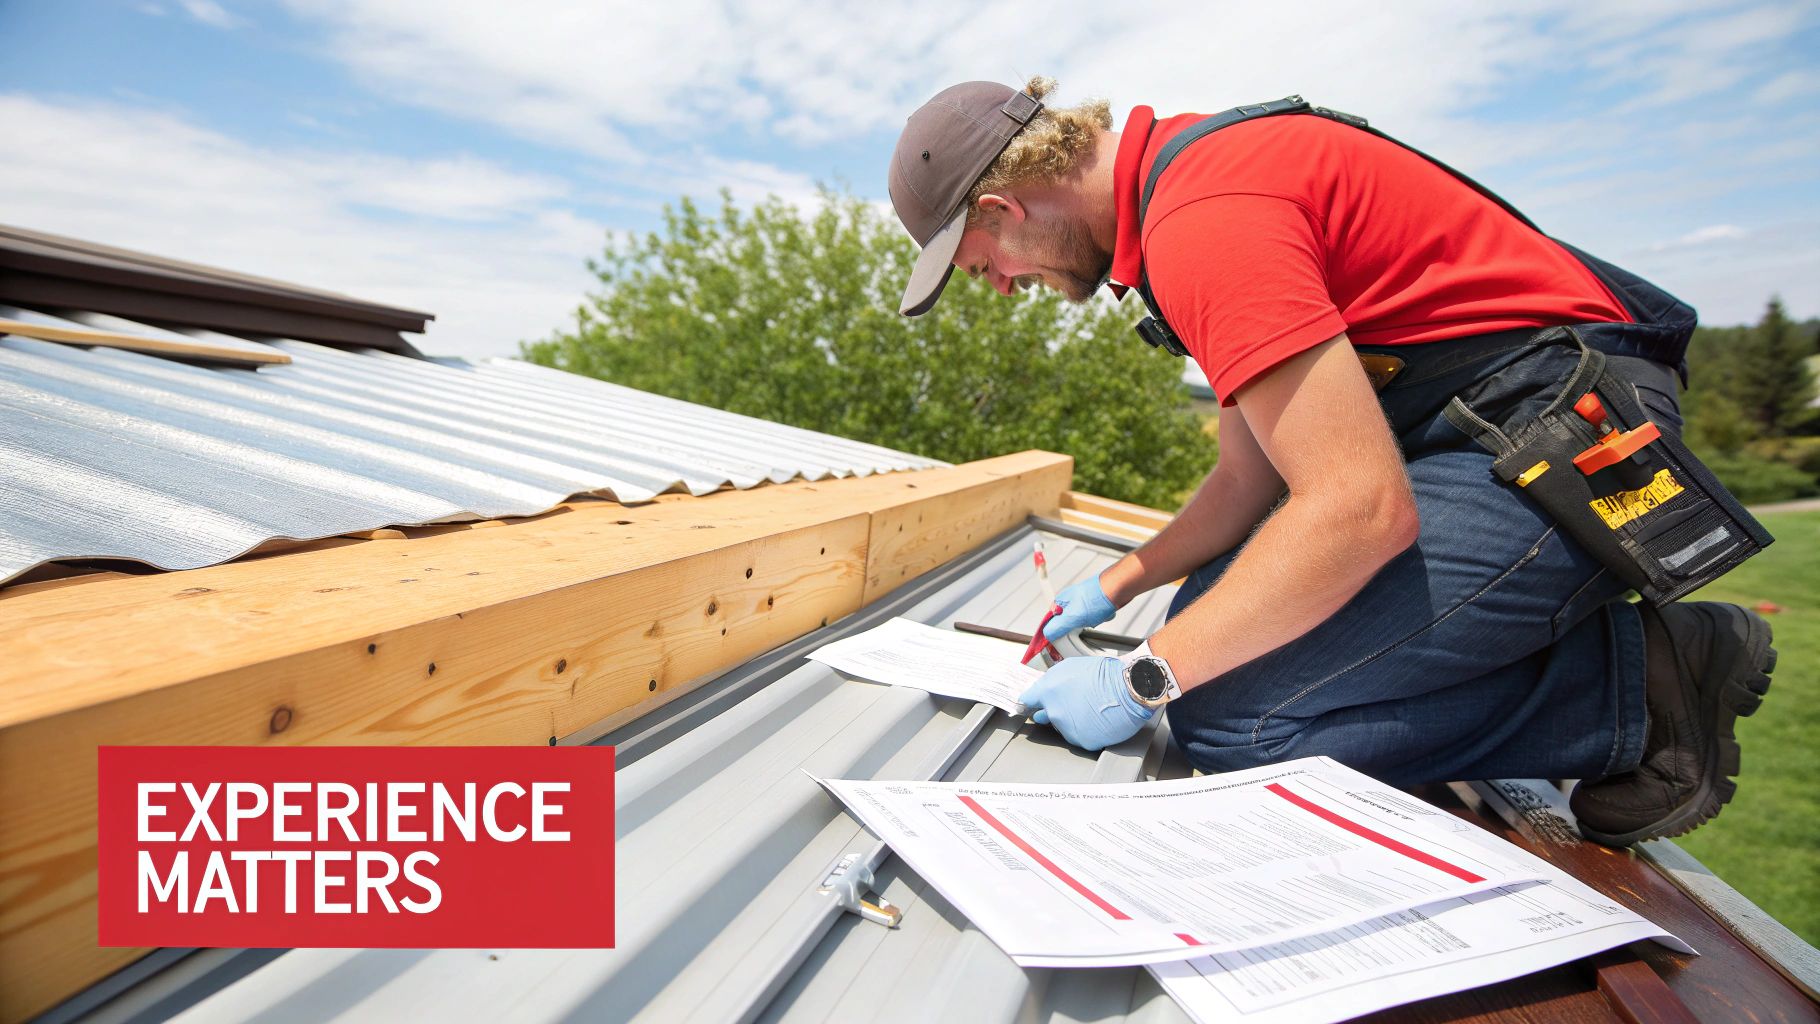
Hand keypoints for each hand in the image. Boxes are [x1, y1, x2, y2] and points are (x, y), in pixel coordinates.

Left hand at [1018, 656, 1152, 750]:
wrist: (1129, 688)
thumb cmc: (1105, 674)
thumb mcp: (1071, 666)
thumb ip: (1052, 679)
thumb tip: (1045, 688)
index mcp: (1048, 691)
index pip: (1027, 700)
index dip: (1030, 702)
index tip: (1028, 705)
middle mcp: (1054, 712)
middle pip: (1046, 716)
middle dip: (1055, 710)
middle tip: (1072, 704)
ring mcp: (1068, 729)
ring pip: (1064, 727)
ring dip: (1072, 721)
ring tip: (1091, 709)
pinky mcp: (1083, 741)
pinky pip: (1080, 737)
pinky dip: (1087, 731)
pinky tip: (1097, 720)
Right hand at [1042, 575, 1116, 640]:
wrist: (1118, 587)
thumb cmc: (1096, 597)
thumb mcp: (1072, 617)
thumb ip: (1056, 627)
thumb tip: (1046, 635)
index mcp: (1061, 601)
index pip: (1052, 621)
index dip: (1058, 631)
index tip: (1064, 638)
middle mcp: (1071, 600)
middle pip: (1069, 623)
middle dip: (1079, 627)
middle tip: (1084, 624)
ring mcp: (1083, 601)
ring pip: (1083, 621)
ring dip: (1091, 622)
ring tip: (1096, 617)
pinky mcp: (1095, 603)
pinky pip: (1095, 617)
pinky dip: (1100, 618)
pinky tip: (1103, 614)